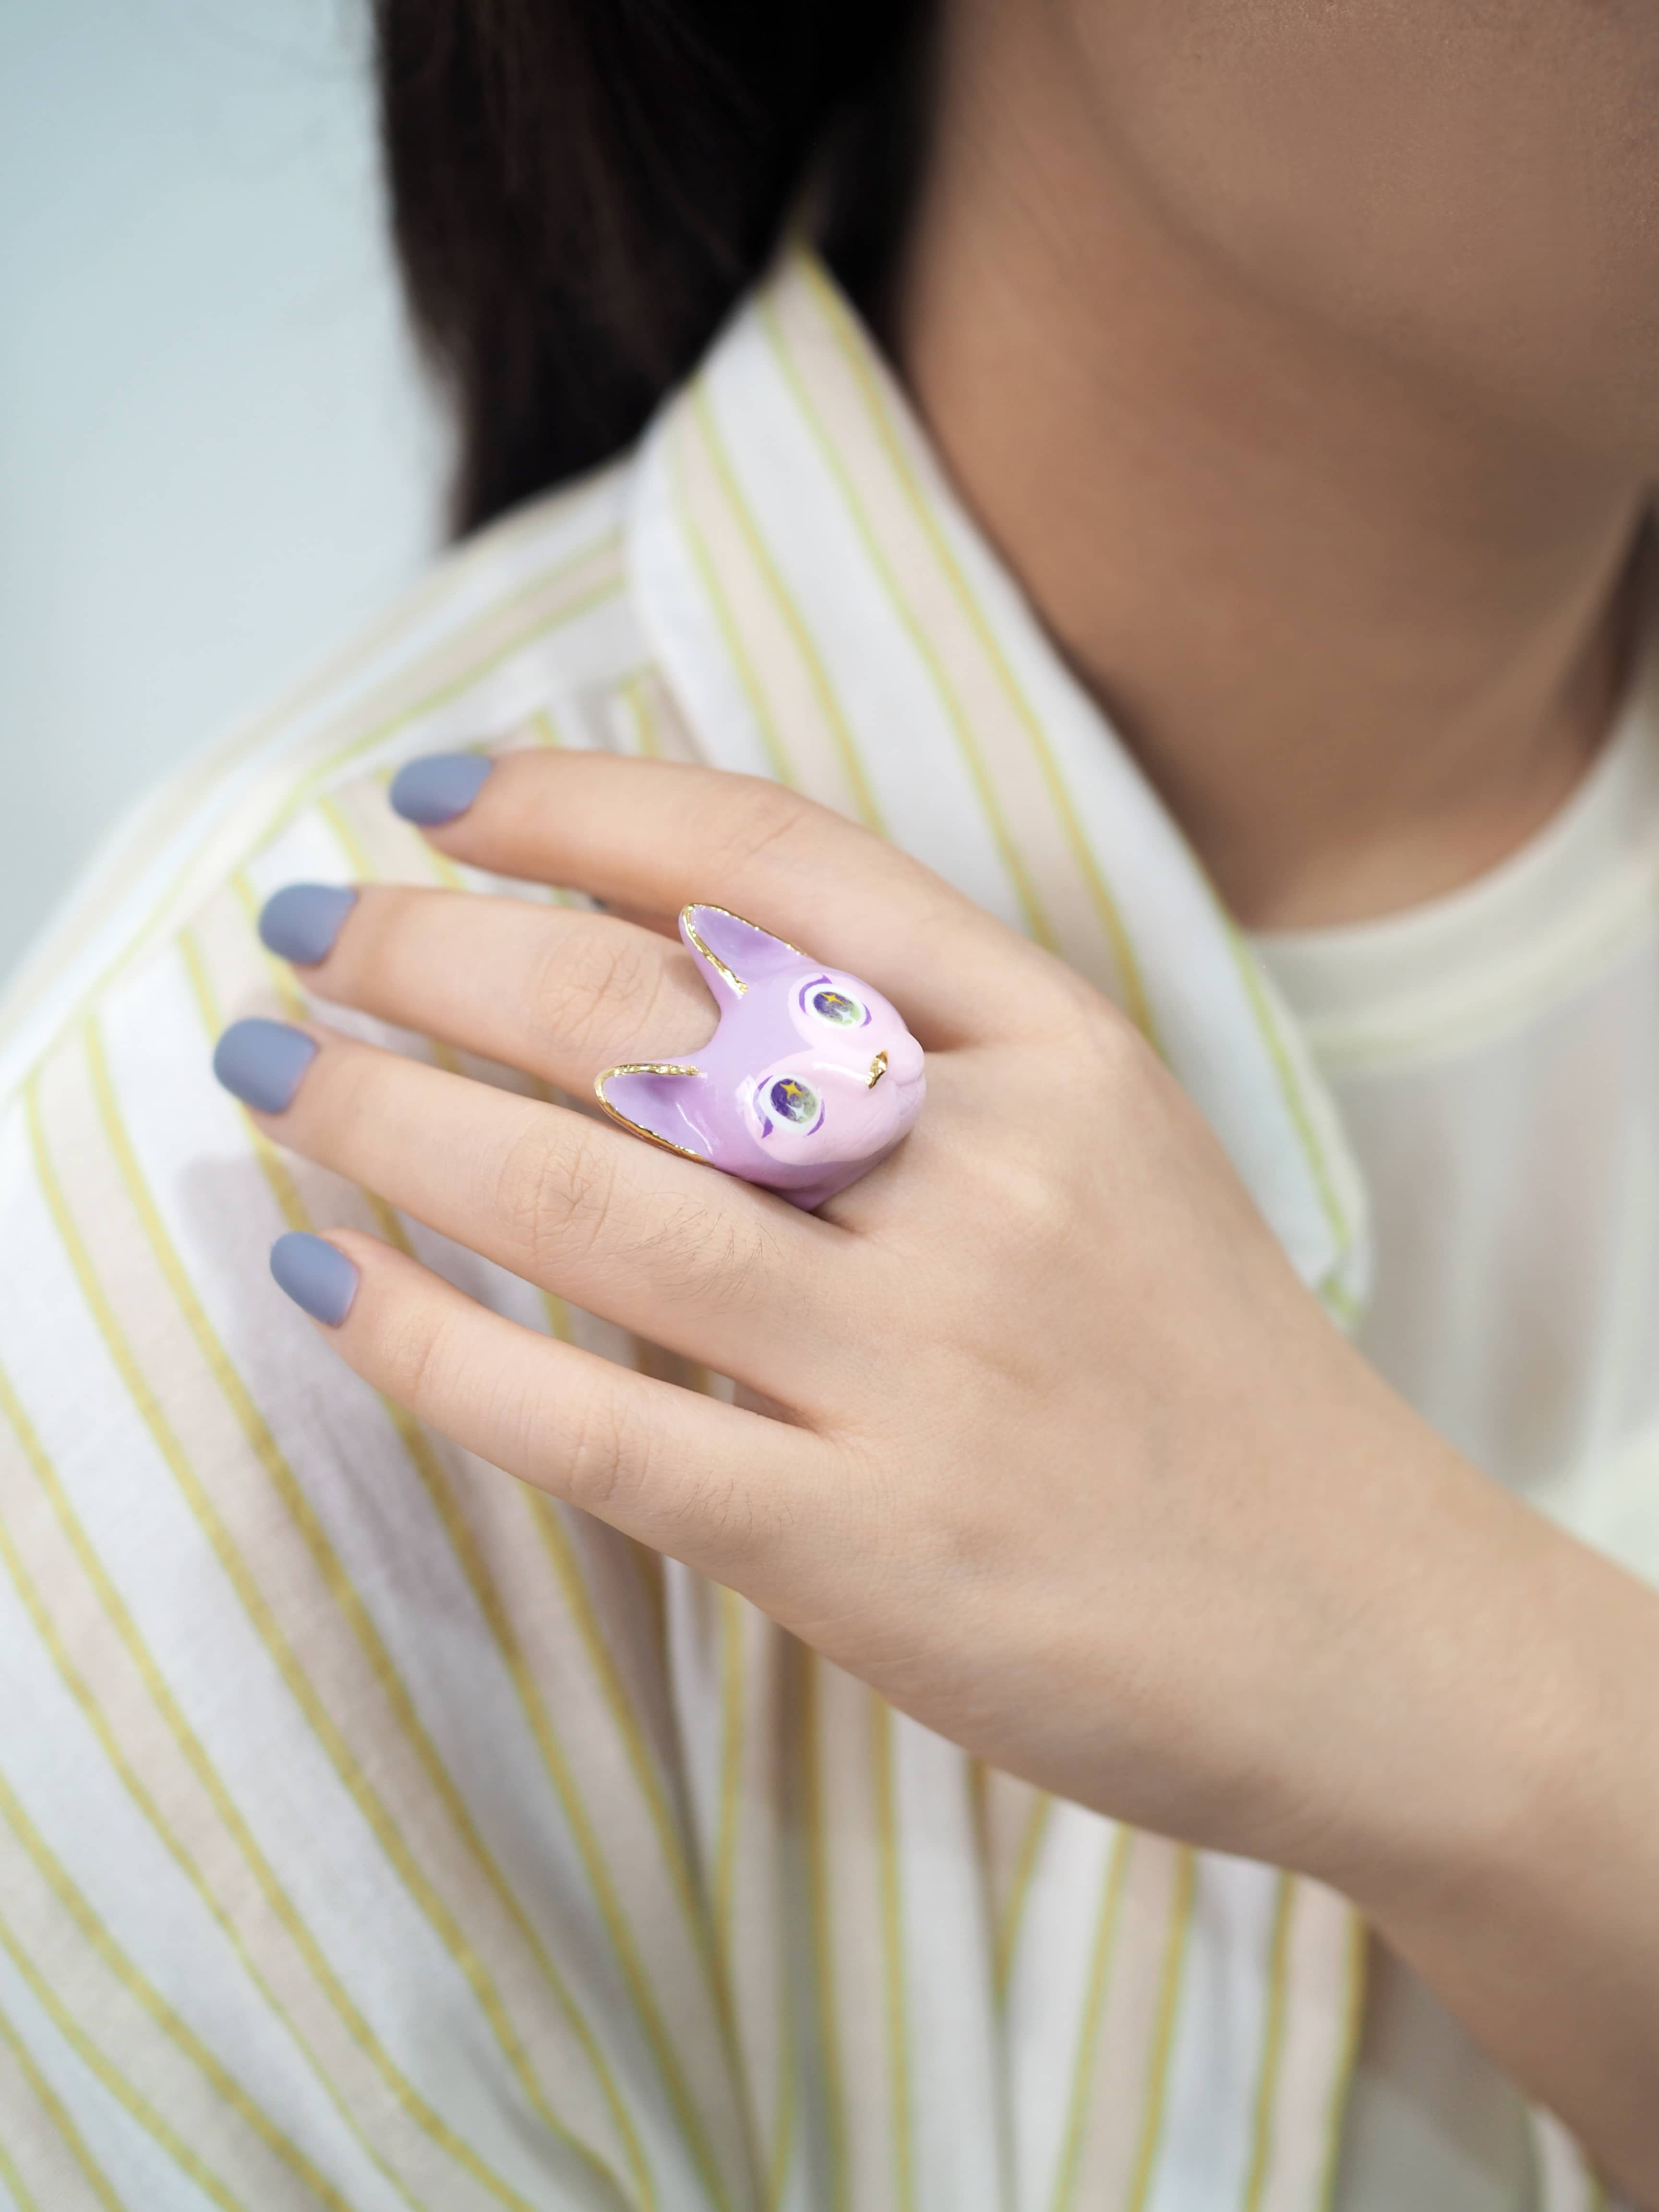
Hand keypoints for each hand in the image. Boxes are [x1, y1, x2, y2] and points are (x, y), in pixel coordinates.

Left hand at [223, 748, 1658, 2196]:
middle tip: (305, 938)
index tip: (437, 792)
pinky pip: (594, 1423)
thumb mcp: (1116, 1153)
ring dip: (391, 1121)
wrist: (1372, 1634)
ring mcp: (927, 1369)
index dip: (581, 802)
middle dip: (433, 953)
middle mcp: (991, 1180)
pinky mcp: (865, 1550)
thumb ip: (927, 1054)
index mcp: (1064, 1053)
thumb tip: (657, 967)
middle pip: (651, 1010)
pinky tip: (322, 1279)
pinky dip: (431, 1345)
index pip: (783, 862)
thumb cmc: (1212, 1381)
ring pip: (592, 1201)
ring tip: (273, 1073)